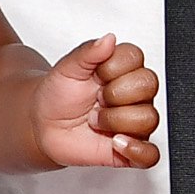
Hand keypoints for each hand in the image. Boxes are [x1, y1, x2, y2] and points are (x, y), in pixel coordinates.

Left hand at [30, 34, 161, 169]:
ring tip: (96, 121)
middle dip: (115, 94)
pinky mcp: (131, 149)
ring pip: (149, 118)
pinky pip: (151, 154)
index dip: (113, 68)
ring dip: (115, 121)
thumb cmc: (58, 95)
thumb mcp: (67, 68)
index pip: (137, 58)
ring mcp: (134, 121)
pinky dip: (136, 150)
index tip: (96, 75)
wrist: (44, 124)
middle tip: (96, 99)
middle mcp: (134, 94)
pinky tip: (115, 142)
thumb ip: (88, 52)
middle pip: (148, 86)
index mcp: (123, 69)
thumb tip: (109, 39)